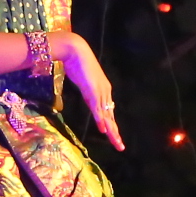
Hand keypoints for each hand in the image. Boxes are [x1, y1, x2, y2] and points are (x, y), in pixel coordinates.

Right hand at [56, 31, 122, 150]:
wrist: (75, 50)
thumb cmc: (77, 62)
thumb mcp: (84, 80)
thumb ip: (87, 90)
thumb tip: (89, 98)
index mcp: (103, 90)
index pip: (108, 112)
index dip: (110, 125)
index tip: (114, 136)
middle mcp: (104, 92)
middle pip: (110, 116)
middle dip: (115, 132)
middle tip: (120, 146)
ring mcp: (100, 92)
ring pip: (106, 115)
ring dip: (111, 131)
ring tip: (116, 143)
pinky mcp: (93, 91)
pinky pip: (97, 109)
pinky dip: (100, 119)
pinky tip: (104, 129)